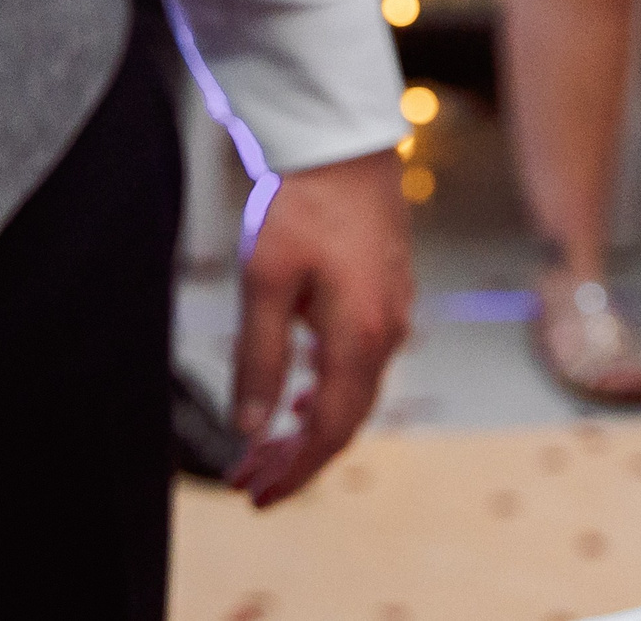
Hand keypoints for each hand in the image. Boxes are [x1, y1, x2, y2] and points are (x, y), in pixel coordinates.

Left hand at [226, 150, 413, 507]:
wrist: (343, 143)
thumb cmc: (301, 204)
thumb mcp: (265, 282)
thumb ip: (259, 358)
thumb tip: (252, 427)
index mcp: (359, 336)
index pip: (331, 430)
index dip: (296, 471)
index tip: (256, 496)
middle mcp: (387, 331)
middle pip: (346, 419)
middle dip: (297, 458)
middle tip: (248, 482)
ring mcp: (393, 312)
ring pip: (353, 391)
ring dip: (309, 426)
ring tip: (265, 448)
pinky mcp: (387, 293)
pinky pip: (361, 362)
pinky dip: (327, 392)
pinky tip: (301, 395)